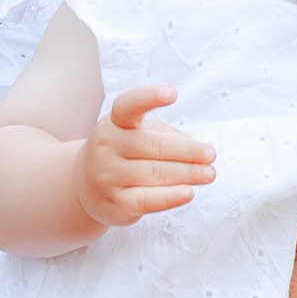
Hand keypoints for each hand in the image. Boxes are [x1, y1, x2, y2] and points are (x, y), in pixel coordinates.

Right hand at [74, 85, 215, 228]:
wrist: (85, 187)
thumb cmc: (124, 155)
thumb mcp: (138, 136)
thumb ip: (165, 137)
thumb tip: (198, 151)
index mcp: (114, 123)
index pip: (129, 106)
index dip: (149, 98)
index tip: (172, 93)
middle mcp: (106, 147)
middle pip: (155, 147)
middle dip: (189, 152)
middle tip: (210, 155)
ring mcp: (108, 176)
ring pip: (156, 174)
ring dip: (188, 174)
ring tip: (209, 174)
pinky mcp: (115, 203)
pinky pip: (148, 200)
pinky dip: (171, 197)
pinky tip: (189, 193)